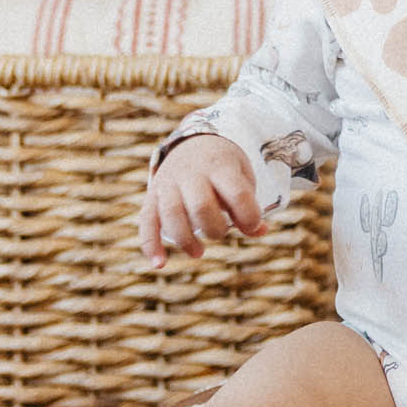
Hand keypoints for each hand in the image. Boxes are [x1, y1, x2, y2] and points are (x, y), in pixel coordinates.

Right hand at [138, 133, 262, 266]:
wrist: (194, 142)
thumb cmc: (224, 168)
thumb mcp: (242, 177)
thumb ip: (249, 204)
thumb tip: (260, 231)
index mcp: (220, 165)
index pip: (237, 193)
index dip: (249, 216)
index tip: (253, 225)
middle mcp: (191, 173)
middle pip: (200, 206)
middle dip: (214, 229)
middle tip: (219, 234)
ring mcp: (168, 183)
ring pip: (171, 214)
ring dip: (186, 240)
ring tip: (198, 253)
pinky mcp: (152, 196)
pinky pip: (146, 221)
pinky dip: (150, 245)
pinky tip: (160, 264)